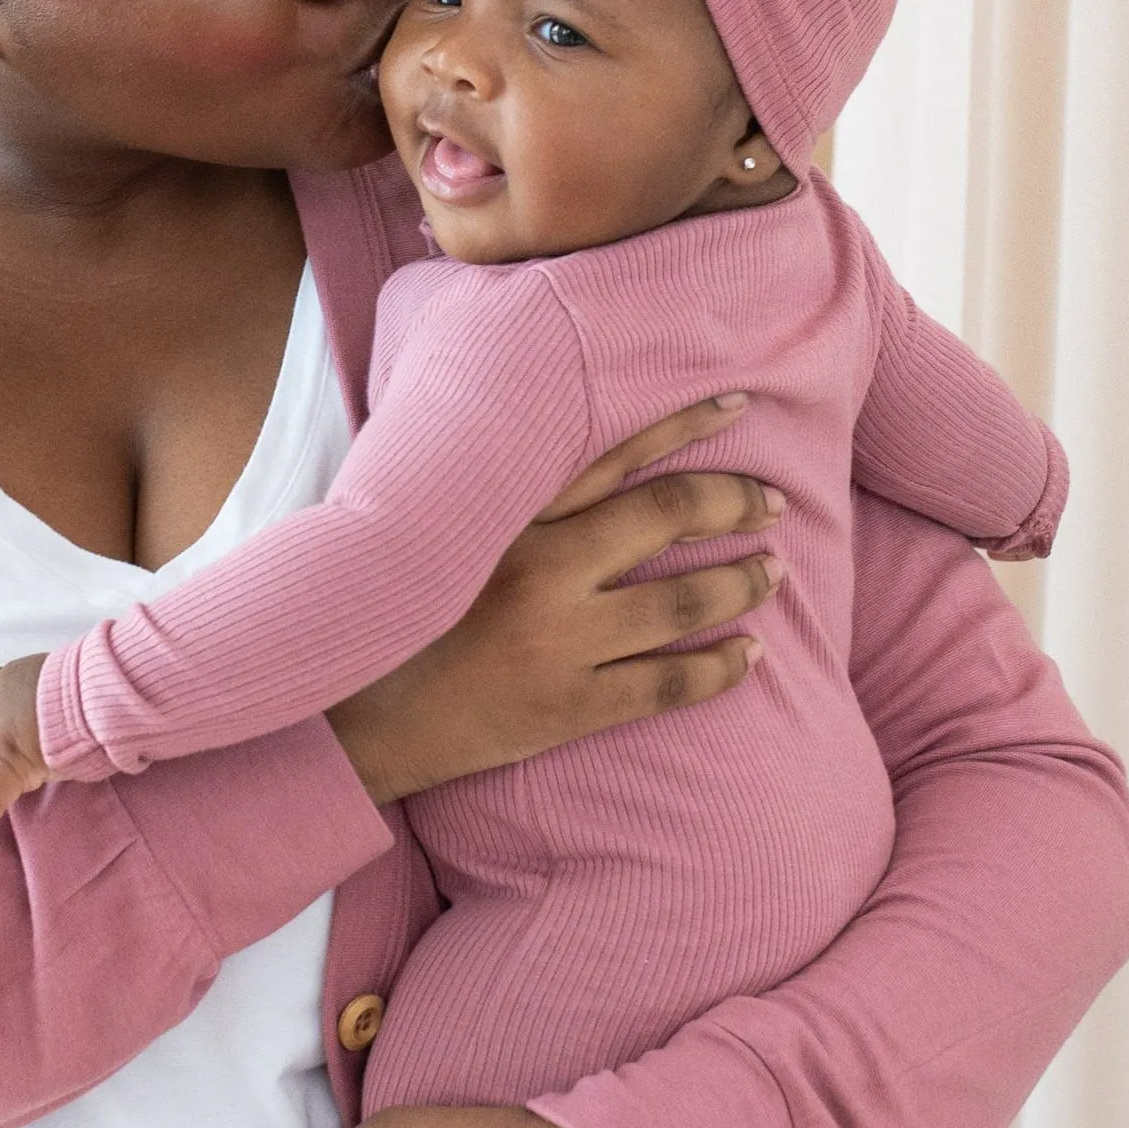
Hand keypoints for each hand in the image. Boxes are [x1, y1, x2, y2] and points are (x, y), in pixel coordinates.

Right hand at [326, 397, 783, 803]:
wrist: (354, 722)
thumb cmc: (396, 616)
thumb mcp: (436, 531)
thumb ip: (491, 488)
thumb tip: (553, 432)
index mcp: (507, 514)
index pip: (617, 452)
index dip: (686, 425)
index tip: (738, 405)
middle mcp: (540, 569)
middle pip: (668, 519)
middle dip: (735, 505)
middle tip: (772, 504)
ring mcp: (559, 642)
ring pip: (683, 603)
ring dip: (743, 583)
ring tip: (773, 573)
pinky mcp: (569, 707)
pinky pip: (668, 685)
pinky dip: (722, 669)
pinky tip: (752, 656)